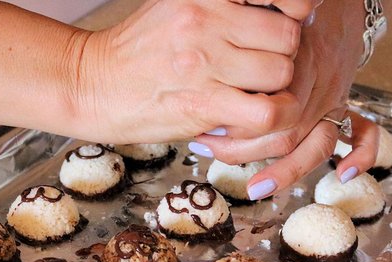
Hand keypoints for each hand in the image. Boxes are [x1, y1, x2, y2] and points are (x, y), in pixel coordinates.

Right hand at [71, 0, 316, 143]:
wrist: (93, 85)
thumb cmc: (138, 50)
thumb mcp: (178, 6)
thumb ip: (225, 6)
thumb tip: (283, 12)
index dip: (298, 10)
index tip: (290, 23)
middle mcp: (207, 18)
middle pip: (288, 36)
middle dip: (282, 57)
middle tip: (260, 68)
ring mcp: (204, 61)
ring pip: (281, 74)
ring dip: (273, 91)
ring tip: (249, 94)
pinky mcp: (201, 103)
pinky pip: (265, 113)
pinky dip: (266, 120)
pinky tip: (244, 117)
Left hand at [193, 0, 377, 198]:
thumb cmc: (277, 9)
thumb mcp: (250, 19)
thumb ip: (229, 49)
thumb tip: (190, 80)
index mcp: (290, 65)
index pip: (260, 113)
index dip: (228, 130)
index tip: (199, 133)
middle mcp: (312, 84)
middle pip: (281, 134)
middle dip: (241, 151)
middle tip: (206, 149)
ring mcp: (331, 94)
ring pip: (313, 144)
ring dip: (285, 171)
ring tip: (255, 187)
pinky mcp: (342, 98)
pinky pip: (364, 130)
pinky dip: (362, 154)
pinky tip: (346, 173)